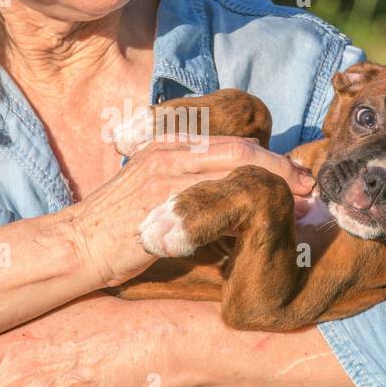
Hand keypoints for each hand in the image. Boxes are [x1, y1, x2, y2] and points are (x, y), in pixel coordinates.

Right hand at [64, 135, 315, 287]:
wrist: (77, 245)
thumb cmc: (118, 227)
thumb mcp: (155, 191)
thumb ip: (190, 184)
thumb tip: (237, 197)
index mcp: (169, 143)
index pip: (231, 141)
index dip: (269, 157)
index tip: (294, 177)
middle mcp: (169, 150)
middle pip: (240, 149)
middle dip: (281, 167)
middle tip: (308, 189)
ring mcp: (164, 172)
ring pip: (234, 168)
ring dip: (272, 185)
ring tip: (298, 207)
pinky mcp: (161, 200)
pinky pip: (214, 197)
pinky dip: (245, 208)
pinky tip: (264, 225)